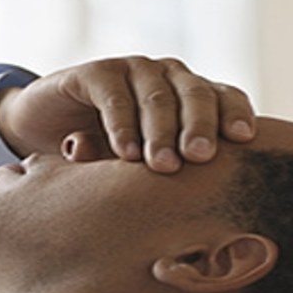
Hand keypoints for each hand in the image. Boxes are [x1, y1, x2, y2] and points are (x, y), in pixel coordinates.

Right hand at [0, 56, 255, 172]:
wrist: (48, 138)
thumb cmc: (114, 162)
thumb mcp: (151, 172)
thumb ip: (180, 181)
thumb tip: (220, 221)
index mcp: (195, 98)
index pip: (226, 97)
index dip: (235, 113)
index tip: (243, 139)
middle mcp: (169, 78)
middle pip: (197, 94)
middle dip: (200, 126)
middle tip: (200, 157)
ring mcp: (133, 71)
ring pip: (157, 96)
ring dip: (161, 132)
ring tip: (162, 166)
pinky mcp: (95, 73)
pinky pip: (114, 96)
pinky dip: (122, 125)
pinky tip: (125, 153)